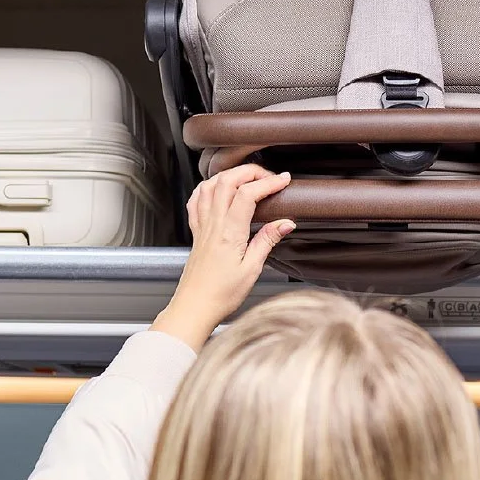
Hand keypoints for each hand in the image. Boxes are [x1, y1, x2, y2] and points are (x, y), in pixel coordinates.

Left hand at [151, 165, 294, 350]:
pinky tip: (217, 190)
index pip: (248, 194)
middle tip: (269, 177)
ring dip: (229, 175)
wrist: (194, 308)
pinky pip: (196, 201)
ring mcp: (202, 226)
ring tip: (247, 179)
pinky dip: (207, 188)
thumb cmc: (221, 294)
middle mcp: (213, 224)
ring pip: (209, 185)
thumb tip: (285, 223)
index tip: (284, 181)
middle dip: (250, 171)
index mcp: (229, 232)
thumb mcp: (252, 269)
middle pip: (227, 180)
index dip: (268, 182)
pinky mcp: (196, 232)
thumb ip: (267, 241)